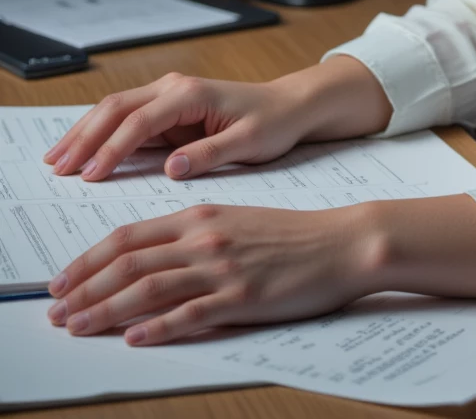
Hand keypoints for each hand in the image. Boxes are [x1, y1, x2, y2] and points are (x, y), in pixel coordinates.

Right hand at [42, 59, 391, 181]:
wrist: (290, 105)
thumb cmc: (274, 123)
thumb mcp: (249, 143)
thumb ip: (209, 154)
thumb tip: (171, 168)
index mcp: (192, 94)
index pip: (141, 121)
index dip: (113, 148)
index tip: (91, 175)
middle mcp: (175, 88)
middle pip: (116, 107)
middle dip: (84, 136)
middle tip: (57, 167)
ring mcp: (169, 97)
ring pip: (115, 110)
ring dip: (85, 133)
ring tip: (57, 160)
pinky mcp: (169, 111)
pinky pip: (127, 121)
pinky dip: (101, 135)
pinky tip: (83, 152)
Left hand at [46, 202, 384, 344]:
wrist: (341, 241)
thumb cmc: (291, 234)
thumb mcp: (235, 220)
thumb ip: (192, 234)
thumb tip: (149, 259)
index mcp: (200, 215)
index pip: (129, 236)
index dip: (88, 259)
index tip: (62, 279)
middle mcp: (204, 237)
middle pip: (129, 262)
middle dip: (85, 287)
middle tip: (55, 310)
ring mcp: (222, 268)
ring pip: (149, 288)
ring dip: (106, 309)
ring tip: (78, 326)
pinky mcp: (242, 297)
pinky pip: (190, 315)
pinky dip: (156, 328)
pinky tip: (134, 338)